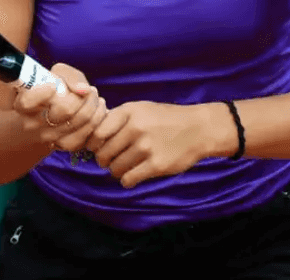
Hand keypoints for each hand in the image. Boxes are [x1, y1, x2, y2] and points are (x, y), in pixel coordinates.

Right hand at [11, 63, 107, 153]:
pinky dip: (98, 117)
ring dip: (94, 104)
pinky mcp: (66, 146)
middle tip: (88, 90)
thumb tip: (83, 90)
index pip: (27, 102)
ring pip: (82, 119)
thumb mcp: (55, 75)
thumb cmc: (53, 90)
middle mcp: (32, 125)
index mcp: (23, 105)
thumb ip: (68, 76)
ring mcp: (49, 139)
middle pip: (66, 109)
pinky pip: (89, 131)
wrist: (49, 118)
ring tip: (93, 96)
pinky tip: (96, 109)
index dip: (42, 93)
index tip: (53, 86)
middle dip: (82, 96)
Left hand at [86, 101, 216, 187]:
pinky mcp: (156, 165)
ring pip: (114, 169)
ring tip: (127, 166)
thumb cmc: (166, 119)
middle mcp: (136, 128)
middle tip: (113, 159)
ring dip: (117, 171)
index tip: (100, 147)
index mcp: (129, 112)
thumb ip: (118, 118)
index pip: (97, 133)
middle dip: (105, 160)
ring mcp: (146, 147)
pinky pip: (128, 179)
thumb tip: (90, 135)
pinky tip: (134, 174)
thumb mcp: (141, 109)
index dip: (94, 144)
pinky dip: (127, 180)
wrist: (199, 129)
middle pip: (103, 154)